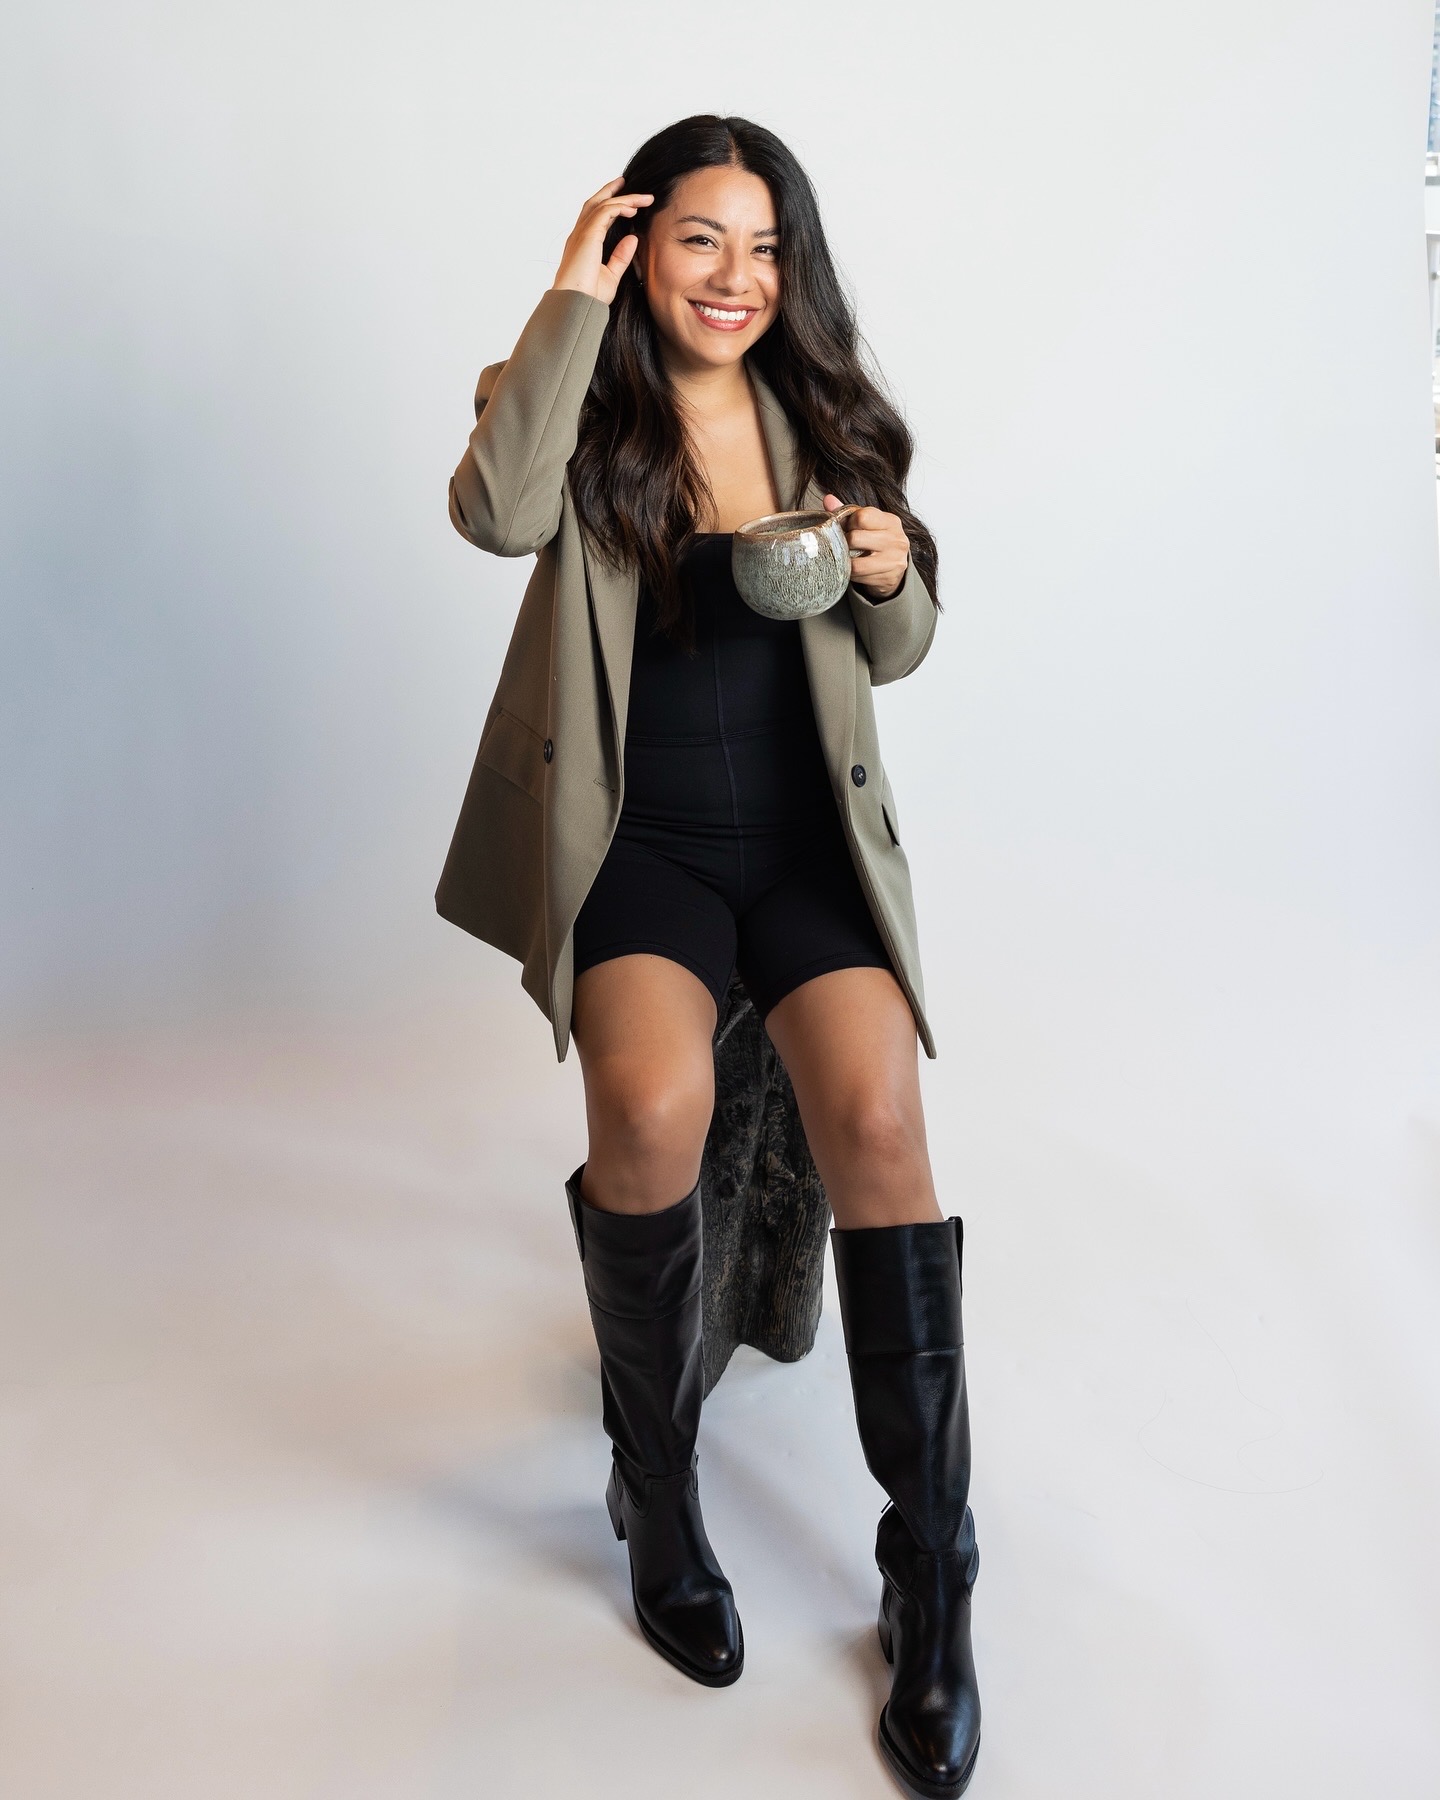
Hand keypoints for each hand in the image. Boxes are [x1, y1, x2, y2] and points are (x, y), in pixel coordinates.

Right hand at [551, 178, 653, 304]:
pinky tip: (633, 208)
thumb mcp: (611, 275)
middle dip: (611, 191)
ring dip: (624, 198)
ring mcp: (581, 234)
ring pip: (602, 204)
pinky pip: (605, 212)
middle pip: (595, 203)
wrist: (576, 305)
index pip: (596, 217)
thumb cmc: (589, 297)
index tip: (626, 200)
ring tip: (644, 198)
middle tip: (626, 182)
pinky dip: (620, 206)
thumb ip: (621, 256)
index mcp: (583, 245)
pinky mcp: (587, 235)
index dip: (609, 205)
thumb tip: (633, 238)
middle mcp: (580, 235)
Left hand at [824, 495, 909, 598]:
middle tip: (847, 546)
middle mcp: (896, 539)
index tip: (849, 529)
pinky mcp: (889, 577)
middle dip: (845, 543)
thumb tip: (828, 499)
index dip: (849, 523)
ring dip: (847, 562)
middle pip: (855, 538)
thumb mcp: (867, 524)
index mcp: (891, 521)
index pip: (862, 516)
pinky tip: (856, 570)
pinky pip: (859, 577)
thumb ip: (848, 512)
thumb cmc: (877, 542)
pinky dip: (852, 575)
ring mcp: (894, 559)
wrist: (895, 568)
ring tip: (849, 558)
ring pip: (855, 562)